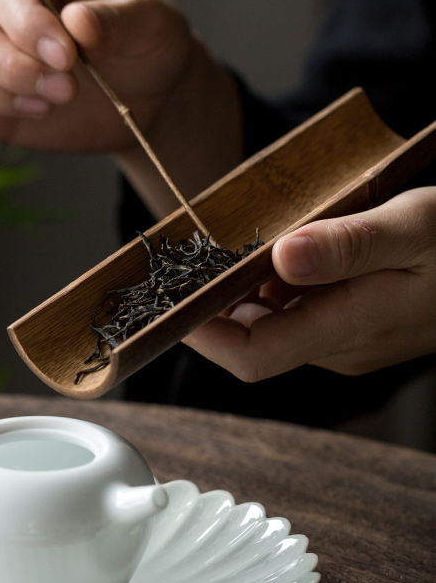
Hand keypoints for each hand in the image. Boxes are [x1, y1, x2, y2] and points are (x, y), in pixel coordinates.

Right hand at [0, 0, 241, 204]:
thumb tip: (78, 23)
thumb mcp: (151, 22)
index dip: (29, 24)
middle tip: (67, 90)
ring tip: (44, 108)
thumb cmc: (147, 42)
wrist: (146, 95)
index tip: (68, 57)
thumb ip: (117, 20)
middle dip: (14, 69)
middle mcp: (0, 4)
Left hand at [183, 188, 435, 379]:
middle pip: (252, 339)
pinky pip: (294, 309)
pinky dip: (272, 282)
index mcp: (348, 329)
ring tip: (228, 243)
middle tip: (191, 256)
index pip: (253, 356)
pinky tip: (274, 246)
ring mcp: (344, 338)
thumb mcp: (412, 226)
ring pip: (271, 322)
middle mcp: (338, 345)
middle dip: (215, 304)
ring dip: (242, 289)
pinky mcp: (350, 323)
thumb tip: (281, 257)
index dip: (204, 334)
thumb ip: (347, 244)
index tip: (170, 299)